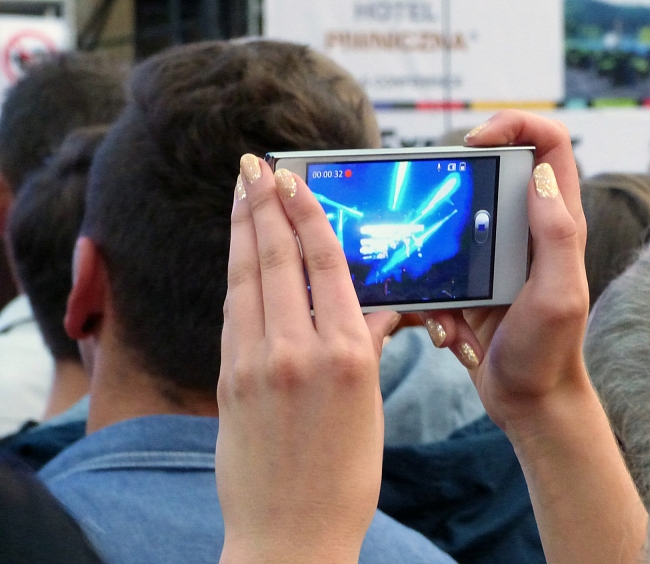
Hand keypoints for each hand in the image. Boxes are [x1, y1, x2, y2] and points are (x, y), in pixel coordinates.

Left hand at [216, 156, 399, 563]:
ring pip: (248, 278)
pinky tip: (236, 252)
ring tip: (240, 192)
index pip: (325, 264)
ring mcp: (257, 364)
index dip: (307, 214)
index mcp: (348, 355)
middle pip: (279, 258)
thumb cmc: (344, 477)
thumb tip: (377, 309)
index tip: (293, 180)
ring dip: (243, 229)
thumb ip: (369, 346)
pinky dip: (235, 274)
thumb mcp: (370, 406)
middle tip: (255, 167)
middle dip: (265, 205)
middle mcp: (299, 351)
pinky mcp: (229, 380)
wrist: (291, 533)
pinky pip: (233, 313)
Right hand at [422, 111, 646, 563]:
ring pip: (454, 224)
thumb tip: (538, 174)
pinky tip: (450, 335)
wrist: (528, 400)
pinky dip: (435, 302)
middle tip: (436, 218)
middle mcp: (527, 229)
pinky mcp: (471, 280)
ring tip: (449, 309)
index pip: (549, 144)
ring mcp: (496, 254)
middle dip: (457, 194)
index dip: (515, 125)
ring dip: (438, 262)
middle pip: (491, 174)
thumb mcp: (559, 294)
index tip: (475, 142)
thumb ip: (556, 234)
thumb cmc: (548, 352)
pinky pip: (438, 270)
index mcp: (556, 223)